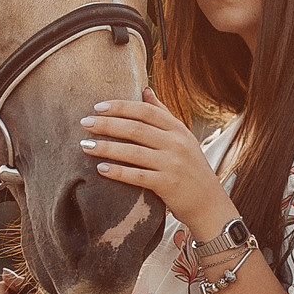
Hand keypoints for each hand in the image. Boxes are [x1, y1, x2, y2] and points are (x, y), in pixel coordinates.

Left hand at [82, 88, 238, 239]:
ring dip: (107, 148)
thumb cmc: (190, 168)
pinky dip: (118, 172)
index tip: (98, 106)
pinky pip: (138, 176)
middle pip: (136, 129)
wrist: (209, 203)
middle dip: (107, 125)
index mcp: (178, 129)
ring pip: (133, 152)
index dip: (121, 107)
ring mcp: (173, 164)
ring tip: (85, 146)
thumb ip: (163, 114)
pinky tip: (101, 169)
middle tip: (85, 123)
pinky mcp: (168, 185)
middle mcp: (176, 144)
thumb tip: (146, 89)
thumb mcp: (182, 137)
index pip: (146, 111)